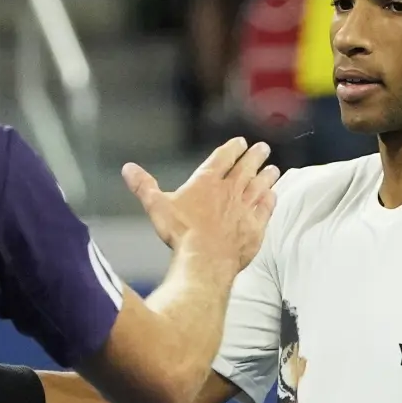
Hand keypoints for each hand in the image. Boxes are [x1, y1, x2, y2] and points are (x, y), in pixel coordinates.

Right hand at [123, 137, 278, 268]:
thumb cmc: (180, 234)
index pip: (223, 158)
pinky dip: (270, 200)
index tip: (241, 142)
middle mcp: (230, 190)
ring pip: (260, 186)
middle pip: (246, 168)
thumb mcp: (157, 207)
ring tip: (273, 169)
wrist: (205, 260)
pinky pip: (266, 209)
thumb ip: (144, 186)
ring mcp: (245, 208)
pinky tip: (273, 196)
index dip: (233, 148)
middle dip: (255, 156)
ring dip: (267, 176)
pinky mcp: (255, 227)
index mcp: (207, 181)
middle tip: (263, 148)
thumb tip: (127, 168)